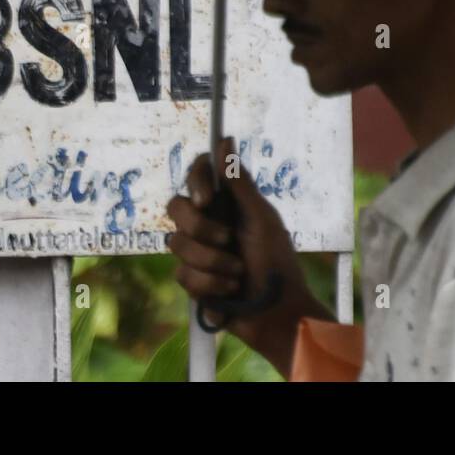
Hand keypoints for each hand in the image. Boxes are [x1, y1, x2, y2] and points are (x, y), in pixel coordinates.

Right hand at [165, 136, 332, 375]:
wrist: (276, 314)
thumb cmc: (277, 263)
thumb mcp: (262, 219)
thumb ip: (240, 183)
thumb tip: (225, 140)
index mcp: (228, 202)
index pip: (198, 174)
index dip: (196, 182)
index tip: (207, 200)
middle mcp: (209, 222)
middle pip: (176, 207)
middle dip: (201, 228)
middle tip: (228, 240)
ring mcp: (199, 250)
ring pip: (177, 244)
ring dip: (212, 262)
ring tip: (238, 274)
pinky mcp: (194, 279)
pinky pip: (183, 275)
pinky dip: (210, 285)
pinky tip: (230, 292)